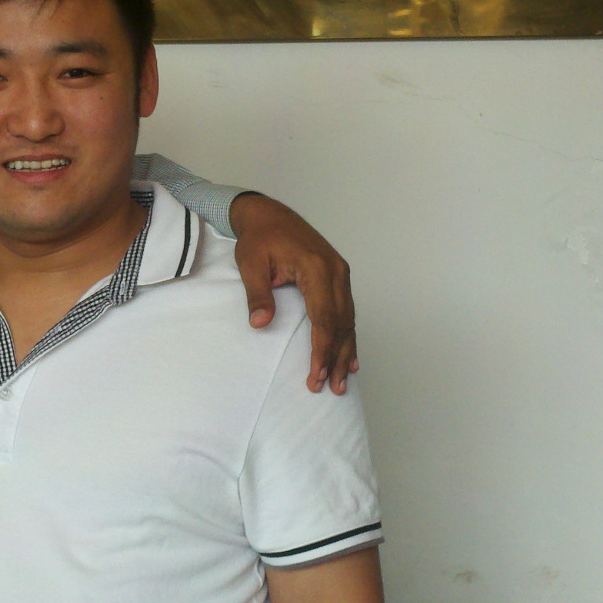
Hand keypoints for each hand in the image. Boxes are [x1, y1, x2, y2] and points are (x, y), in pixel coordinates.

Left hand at [229, 192, 357, 393]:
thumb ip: (257, 294)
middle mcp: (336, 271)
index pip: (323, 317)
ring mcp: (340, 273)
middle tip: (330, 387)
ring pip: (348, 320)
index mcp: (316, 267)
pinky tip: (351, 357)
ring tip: (342, 382)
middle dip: (336, 357)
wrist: (269, 214)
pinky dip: (348, 336)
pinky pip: (347, 311)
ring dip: (346, 351)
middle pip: (340, 323)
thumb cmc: (259, 238)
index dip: (322, 349)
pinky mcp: (339, 276)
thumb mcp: (251, 263)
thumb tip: (261, 323)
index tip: (316, 374)